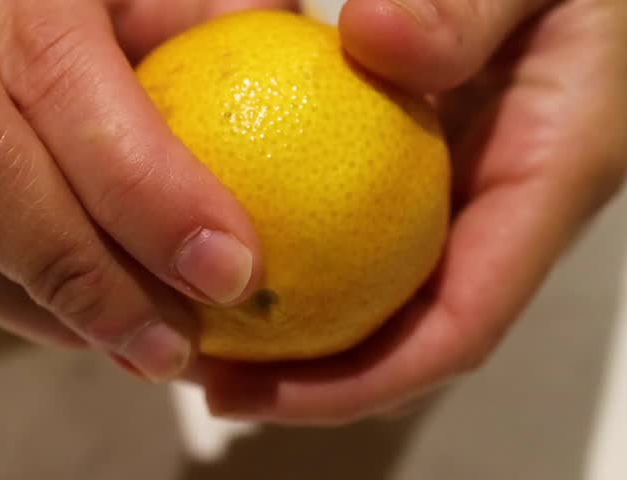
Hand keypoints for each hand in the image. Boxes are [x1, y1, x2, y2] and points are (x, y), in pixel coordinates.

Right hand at [0, 0, 296, 380]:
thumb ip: (196, 21)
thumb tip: (287, 103)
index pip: (54, 76)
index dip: (145, 186)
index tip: (231, 269)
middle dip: (87, 276)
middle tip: (176, 345)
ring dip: (50, 310)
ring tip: (140, 343)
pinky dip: (5, 306)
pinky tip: (73, 317)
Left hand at [201, 0, 626, 423]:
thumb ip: (468, 8)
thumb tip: (374, 37)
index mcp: (546, 185)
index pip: (458, 327)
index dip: (359, 383)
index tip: (261, 394)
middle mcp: (506, 215)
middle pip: (408, 339)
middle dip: (312, 381)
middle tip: (211, 381)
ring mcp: (467, 200)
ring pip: (383, 298)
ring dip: (300, 334)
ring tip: (206, 331)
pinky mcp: (434, 175)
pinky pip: (364, 235)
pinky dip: (302, 257)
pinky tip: (235, 239)